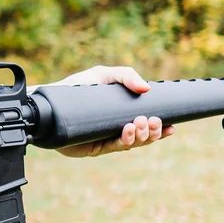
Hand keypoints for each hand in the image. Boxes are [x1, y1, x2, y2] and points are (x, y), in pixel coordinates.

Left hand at [42, 65, 173, 157]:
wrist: (49, 102)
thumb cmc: (76, 87)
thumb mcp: (104, 75)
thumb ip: (126, 75)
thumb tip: (146, 89)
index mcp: (123, 115)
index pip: (147, 125)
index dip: (161, 129)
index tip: (173, 126)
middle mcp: (117, 129)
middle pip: (143, 137)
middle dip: (153, 131)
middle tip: (154, 121)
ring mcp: (107, 139)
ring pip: (133, 144)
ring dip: (142, 136)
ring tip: (141, 124)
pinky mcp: (95, 147)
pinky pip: (116, 147)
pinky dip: (126, 139)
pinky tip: (129, 129)